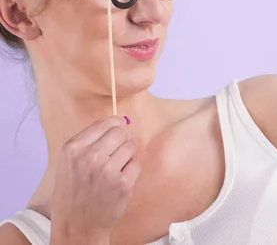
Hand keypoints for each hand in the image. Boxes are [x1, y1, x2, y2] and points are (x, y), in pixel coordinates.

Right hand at [49, 116, 140, 241]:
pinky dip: (131, 171)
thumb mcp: (70, 162)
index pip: (104, 123)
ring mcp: (107, 170)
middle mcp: (89, 157)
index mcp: (73, 148)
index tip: (122, 123)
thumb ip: (91, 141)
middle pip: (121, 132)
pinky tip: (118, 182)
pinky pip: (136, 164)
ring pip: (130, 147)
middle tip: (115, 154)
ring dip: (126, 156)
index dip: (116, 122)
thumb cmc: (74, 192)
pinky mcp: (123, 183)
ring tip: (113, 171)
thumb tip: (122, 121)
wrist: (76, 226)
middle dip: (122, 140)